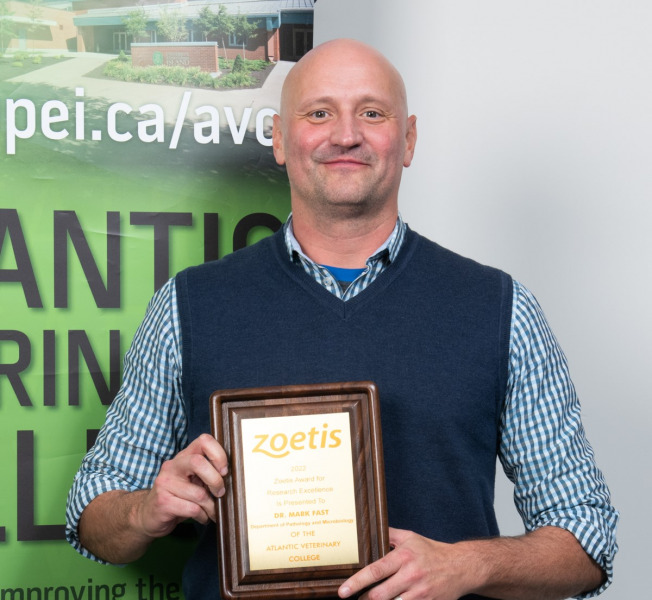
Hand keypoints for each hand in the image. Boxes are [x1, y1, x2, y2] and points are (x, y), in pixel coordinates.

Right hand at [135, 433, 228, 538]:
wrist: (148, 516)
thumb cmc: (178, 497)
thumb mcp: (194, 481)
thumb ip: (208, 473)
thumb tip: (233, 476)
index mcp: (184, 457)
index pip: (204, 440)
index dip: (218, 454)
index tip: (224, 471)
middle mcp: (173, 466)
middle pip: (198, 462)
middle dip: (215, 480)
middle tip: (220, 493)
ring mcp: (165, 483)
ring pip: (198, 493)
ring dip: (211, 507)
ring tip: (212, 512)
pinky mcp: (163, 502)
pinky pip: (192, 509)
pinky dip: (202, 516)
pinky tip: (201, 518)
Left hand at [338, 528, 473, 599]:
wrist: (461, 566)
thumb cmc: (431, 551)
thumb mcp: (410, 537)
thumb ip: (389, 535)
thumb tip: (370, 529)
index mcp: (404, 557)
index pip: (375, 570)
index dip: (357, 582)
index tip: (343, 591)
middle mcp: (411, 575)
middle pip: (380, 594)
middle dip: (365, 599)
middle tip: (356, 598)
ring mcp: (420, 593)